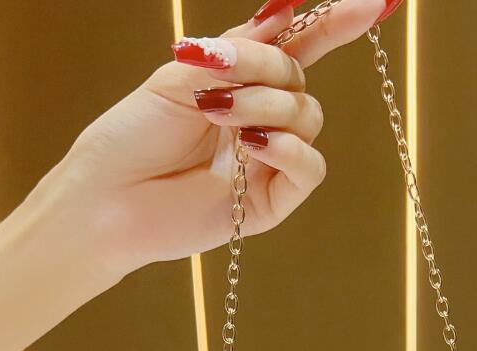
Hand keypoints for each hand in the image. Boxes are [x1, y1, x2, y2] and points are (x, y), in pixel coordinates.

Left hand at [33, 0, 394, 278]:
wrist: (103, 198)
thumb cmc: (130, 136)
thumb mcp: (181, 72)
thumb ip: (238, 48)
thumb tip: (286, 12)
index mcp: (240, 85)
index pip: (299, 49)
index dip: (335, 23)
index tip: (373, 2)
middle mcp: (261, 121)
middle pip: (300, 78)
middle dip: (264, 67)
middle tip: (213, 76)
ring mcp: (269, 163)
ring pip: (307, 118)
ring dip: (265, 106)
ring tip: (215, 115)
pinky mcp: (271, 204)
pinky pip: (310, 169)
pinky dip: (289, 150)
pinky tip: (253, 146)